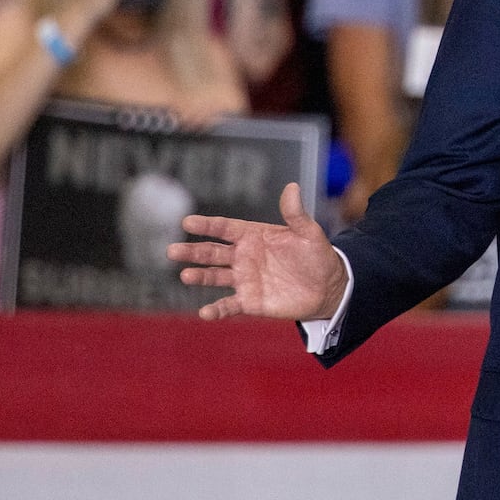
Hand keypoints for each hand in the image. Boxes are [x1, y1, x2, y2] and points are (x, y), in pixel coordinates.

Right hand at [169, 182, 347, 320]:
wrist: (328, 287)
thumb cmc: (317, 256)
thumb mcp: (308, 233)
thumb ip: (295, 213)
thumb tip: (292, 186)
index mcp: (254, 236)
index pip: (226, 228)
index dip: (207, 226)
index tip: (187, 222)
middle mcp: (244, 257)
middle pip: (213, 252)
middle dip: (193, 251)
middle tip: (172, 250)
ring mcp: (244, 279)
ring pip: (215, 277)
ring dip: (199, 276)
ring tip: (185, 275)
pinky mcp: (250, 301)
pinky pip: (229, 305)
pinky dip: (216, 309)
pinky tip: (205, 312)